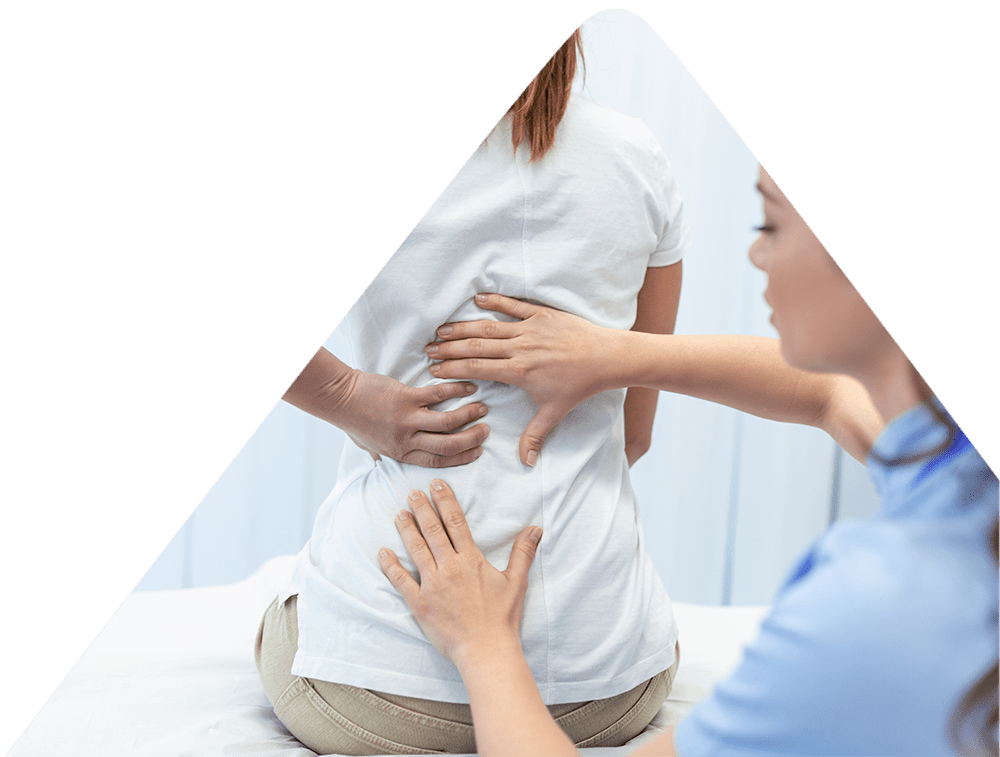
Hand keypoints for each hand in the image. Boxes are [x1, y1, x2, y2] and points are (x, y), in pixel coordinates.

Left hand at [338, 371, 490, 467]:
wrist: (339, 398)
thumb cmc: (353, 421)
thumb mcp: (368, 446)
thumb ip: (381, 454)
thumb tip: (381, 463)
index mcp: (400, 453)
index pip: (438, 461)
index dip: (461, 458)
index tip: (477, 453)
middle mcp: (406, 439)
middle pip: (448, 445)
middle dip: (471, 440)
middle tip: (485, 432)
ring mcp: (407, 419)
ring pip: (448, 422)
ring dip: (469, 415)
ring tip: (482, 409)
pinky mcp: (406, 398)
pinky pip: (438, 395)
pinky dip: (457, 391)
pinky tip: (469, 388)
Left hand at [378, 479, 541, 669]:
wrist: (486, 651)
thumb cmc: (502, 618)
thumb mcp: (516, 582)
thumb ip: (523, 552)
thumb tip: (535, 528)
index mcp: (471, 560)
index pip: (456, 522)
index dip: (445, 501)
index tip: (436, 485)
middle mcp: (450, 568)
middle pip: (433, 530)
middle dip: (422, 508)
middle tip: (412, 492)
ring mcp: (433, 585)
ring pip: (416, 549)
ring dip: (406, 529)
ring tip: (399, 513)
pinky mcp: (420, 604)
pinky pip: (401, 581)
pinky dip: (391, 565)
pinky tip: (383, 552)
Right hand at [424, 293, 620, 465]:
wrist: (607, 358)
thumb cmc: (580, 386)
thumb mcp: (555, 412)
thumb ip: (535, 436)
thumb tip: (525, 464)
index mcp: (520, 372)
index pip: (478, 369)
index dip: (453, 369)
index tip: (434, 369)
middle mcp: (521, 348)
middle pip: (476, 347)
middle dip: (450, 348)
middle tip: (428, 349)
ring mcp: (530, 329)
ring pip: (489, 327)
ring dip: (463, 327)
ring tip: (442, 329)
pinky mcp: (542, 314)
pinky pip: (513, 305)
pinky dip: (495, 301)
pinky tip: (477, 299)